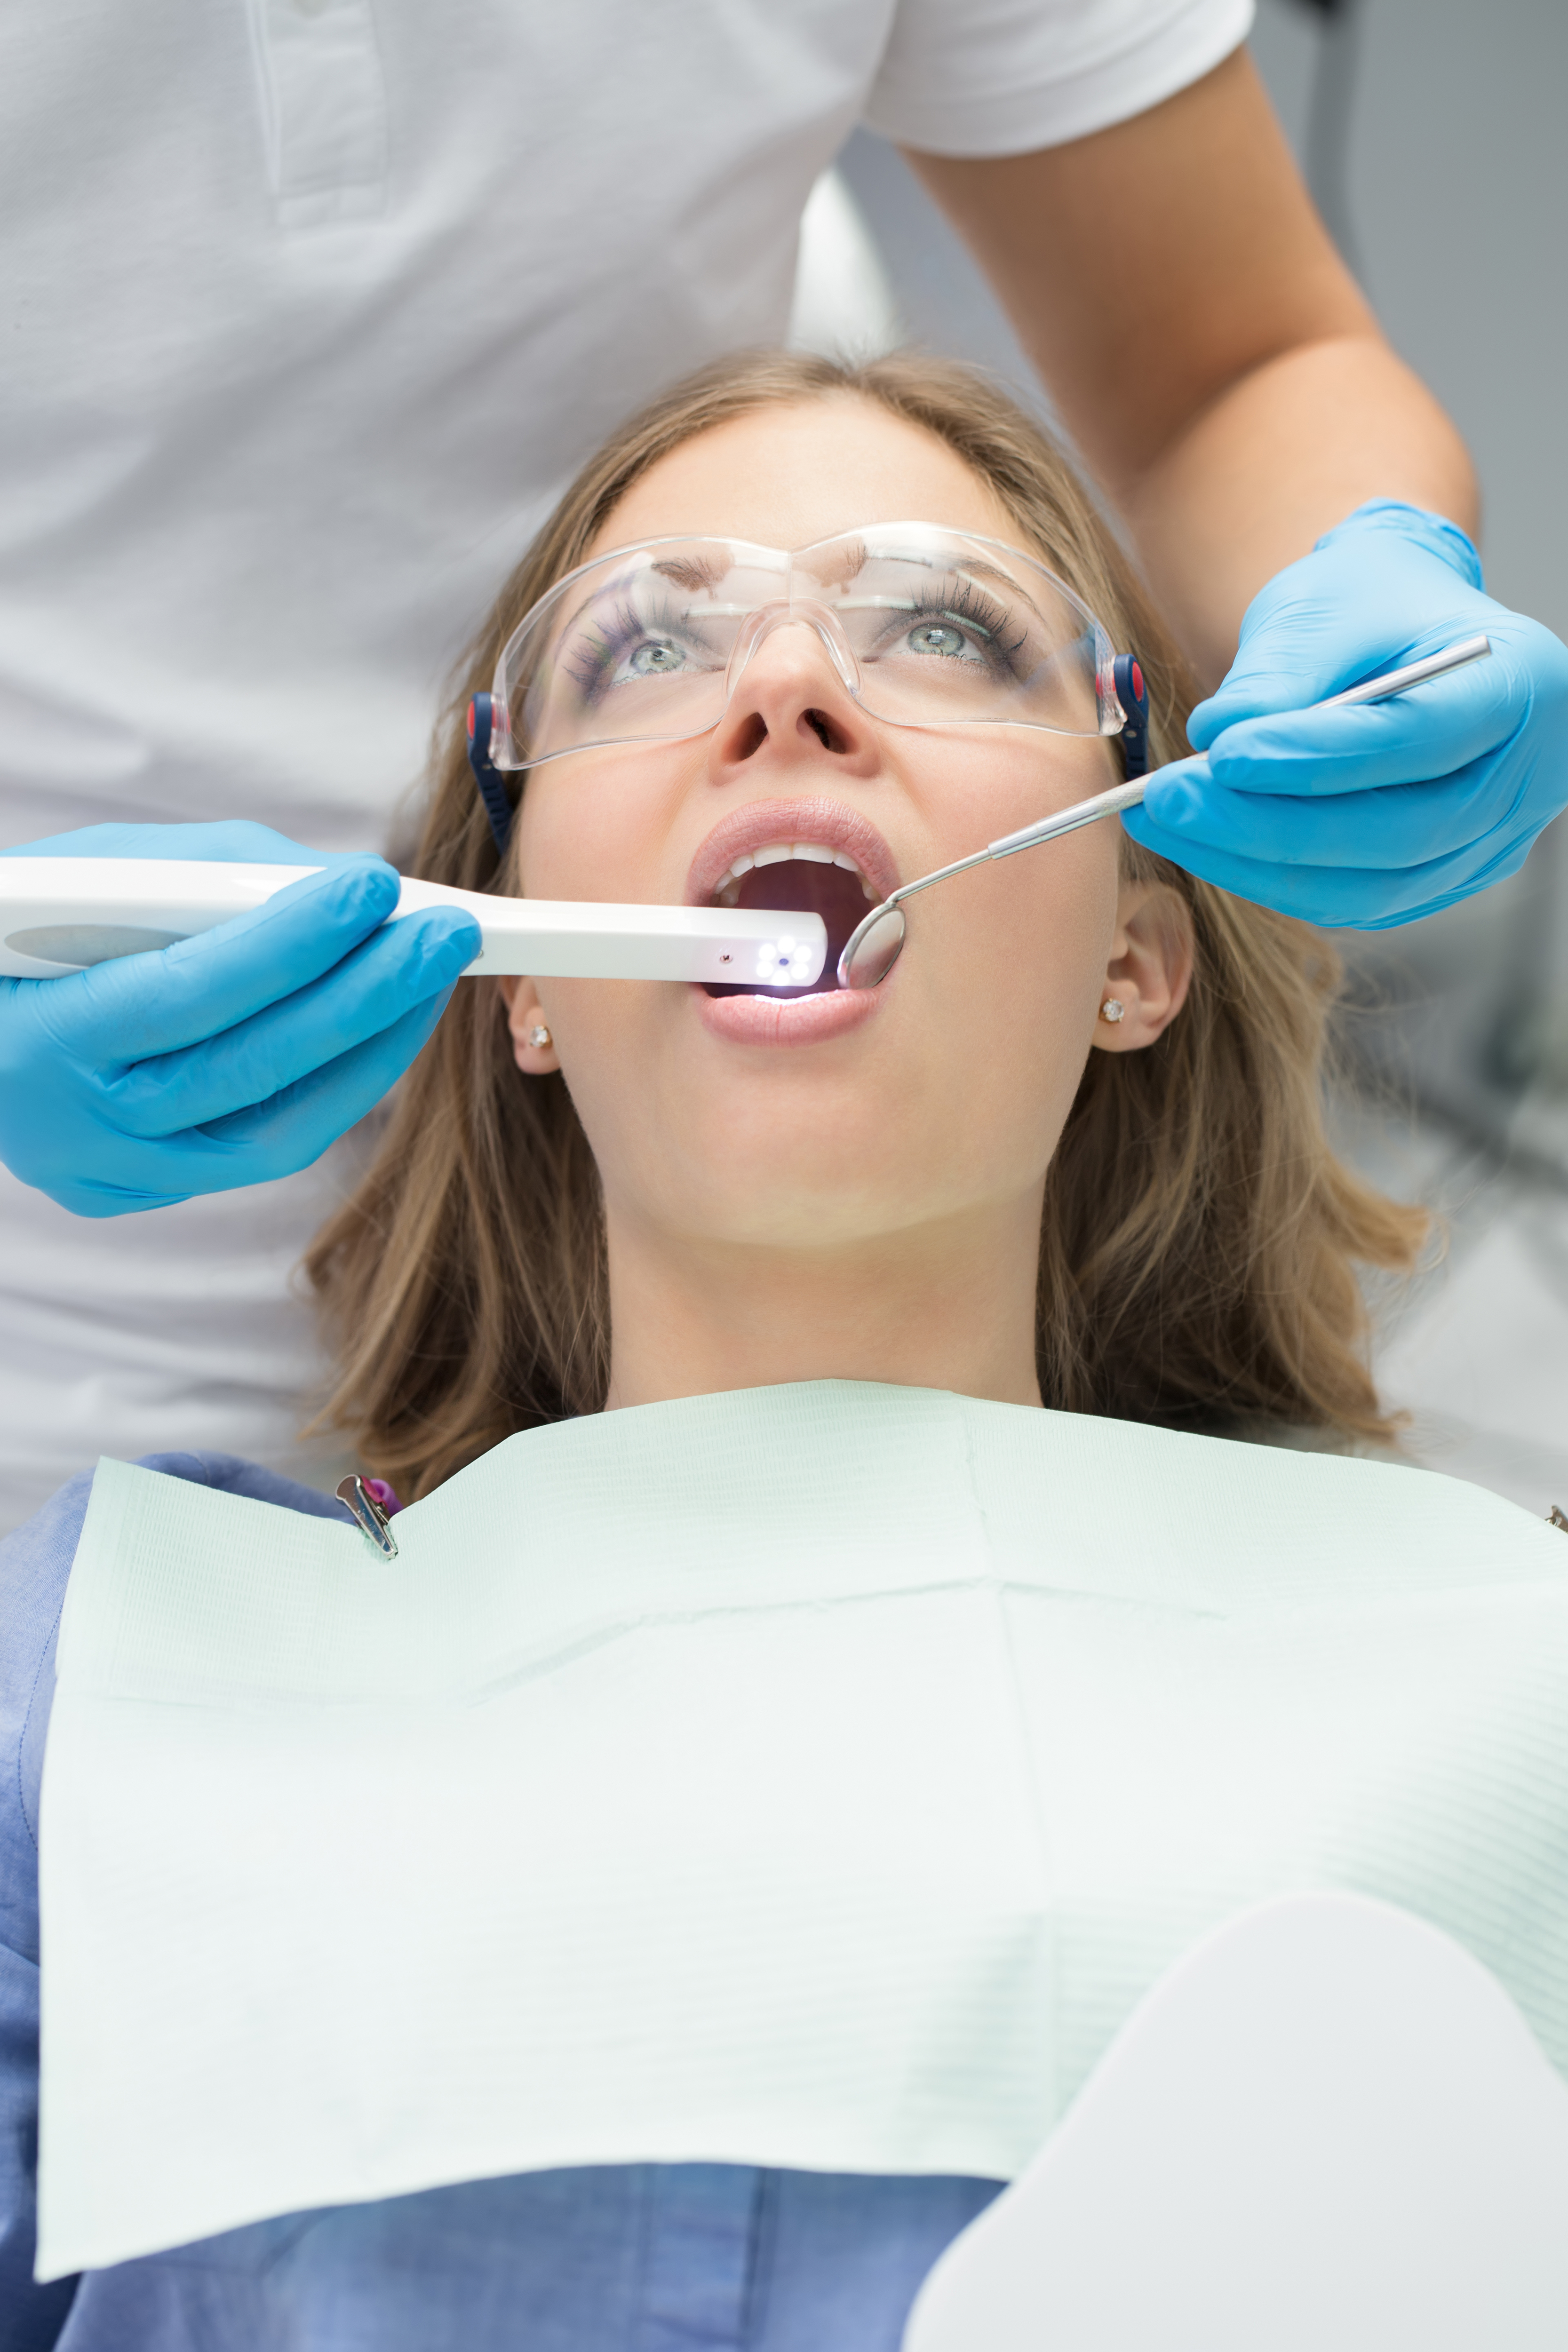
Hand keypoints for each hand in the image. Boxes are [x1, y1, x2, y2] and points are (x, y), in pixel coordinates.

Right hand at [0, 822, 479, 1214]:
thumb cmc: (19, 931)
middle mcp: (80, 1127)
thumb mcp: (84, 878)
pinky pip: (263, 1147)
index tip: (373, 884)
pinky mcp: (143, 1191)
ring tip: (431, 976)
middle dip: (363, 994)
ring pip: (275, 1128)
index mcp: (42, 1039)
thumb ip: (204, 879)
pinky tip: (382, 1028)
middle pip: (250, 1067)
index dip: (289, 941)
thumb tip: (336, 884)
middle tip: (443, 932)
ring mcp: (115, 1173)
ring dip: (371, 1046)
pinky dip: (333, 1086)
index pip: (189, 993)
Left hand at [1120, 502, 1567, 927]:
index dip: (1319, 759)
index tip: (1223, 756)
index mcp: (1522, 685)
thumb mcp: (1324, 605)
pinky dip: (1273, 878)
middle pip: (1399, 832)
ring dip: (1255, 861)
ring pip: (1371, 885)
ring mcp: (1491, 840)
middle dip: (1271, 825)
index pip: (1421, 739)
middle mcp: (1527, 776)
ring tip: (1166, 821)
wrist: (1395, 628)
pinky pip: (1353, 899)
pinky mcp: (1442, 876)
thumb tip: (1217, 737)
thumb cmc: (1371, 602)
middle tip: (1169, 800)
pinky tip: (1205, 844)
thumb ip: (1280, 675)